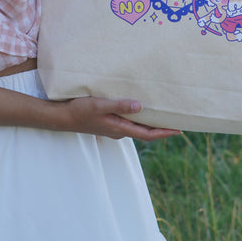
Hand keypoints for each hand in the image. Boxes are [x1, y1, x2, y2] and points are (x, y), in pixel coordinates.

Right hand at [58, 95, 181, 140]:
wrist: (62, 117)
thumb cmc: (80, 110)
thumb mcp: (100, 105)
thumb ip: (120, 105)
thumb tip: (141, 106)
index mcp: (120, 128)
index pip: (147, 134)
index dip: (164, 133)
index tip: (179, 130)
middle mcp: (119, 130)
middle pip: (145, 132)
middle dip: (161, 128)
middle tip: (175, 120)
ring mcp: (113, 127)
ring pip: (136, 127)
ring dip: (149, 123)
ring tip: (161, 114)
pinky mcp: (107, 122)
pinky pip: (128, 122)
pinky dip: (138, 118)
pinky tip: (138, 109)